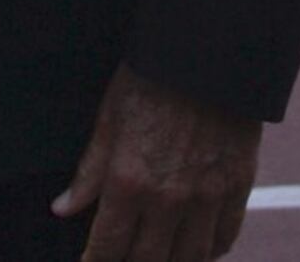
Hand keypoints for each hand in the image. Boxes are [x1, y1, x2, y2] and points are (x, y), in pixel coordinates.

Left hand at [56, 64, 260, 261]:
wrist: (205, 58)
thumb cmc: (149, 81)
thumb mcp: (108, 119)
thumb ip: (89, 171)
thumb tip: (63, 208)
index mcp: (129, 181)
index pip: (109, 245)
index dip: (97, 260)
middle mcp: (168, 199)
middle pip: (149, 260)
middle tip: (122, 258)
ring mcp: (206, 198)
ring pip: (190, 258)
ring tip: (158, 257)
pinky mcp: (237, 190)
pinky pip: (224, 238)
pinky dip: (210, 250)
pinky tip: (197, 248)